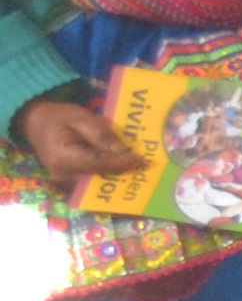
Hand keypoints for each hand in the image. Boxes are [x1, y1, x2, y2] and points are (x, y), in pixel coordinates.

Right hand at [17, 93, 135, 183]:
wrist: (35, 123)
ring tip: (139, 169)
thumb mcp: (80, 117)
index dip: (121, 163)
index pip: (98, 164)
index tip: (142, 160)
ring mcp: (65, 181)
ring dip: (117, 177)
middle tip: (146, 168)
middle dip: (122, 174)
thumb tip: (122, 150)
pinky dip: (108, 175)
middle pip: (99, 178)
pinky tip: (125, 168)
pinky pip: (92, 181)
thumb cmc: (59, 117)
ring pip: (97, 183)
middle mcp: (63, 175)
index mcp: (63, 157)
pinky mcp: (70, 181)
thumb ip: (100, 134)